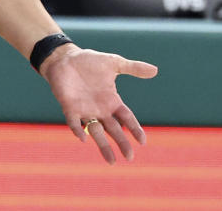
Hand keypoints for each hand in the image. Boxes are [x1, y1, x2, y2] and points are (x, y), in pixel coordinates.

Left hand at [40, 44, 157, 163]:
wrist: (66, 59)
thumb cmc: (90, 62)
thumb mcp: (115, 63)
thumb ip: (134, 68)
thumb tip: (155, 70)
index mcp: (112, 101)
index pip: (126, 118)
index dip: (134, 129)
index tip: (143, 141)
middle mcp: (100, 109)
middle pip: (114, 130)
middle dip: (122, 143)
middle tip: (130, 157)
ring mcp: (85, 110)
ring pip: (96, 132)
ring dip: (103, 146)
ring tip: (111, 161)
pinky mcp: (69, 108)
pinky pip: (74, 123)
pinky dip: (78, 130)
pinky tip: (84, 138)